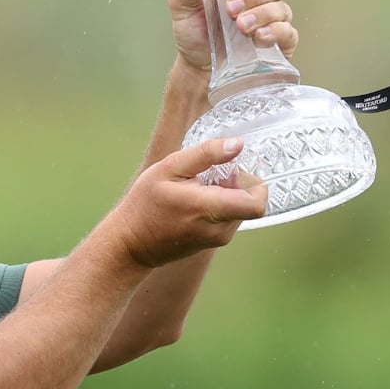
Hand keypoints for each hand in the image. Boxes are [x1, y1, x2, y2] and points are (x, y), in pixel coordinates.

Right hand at [106, 138, 265, 268]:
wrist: (131, 243)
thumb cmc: (145, 203)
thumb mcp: (169, 168)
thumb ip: (206, 154)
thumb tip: (238, 145)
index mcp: (209, 208)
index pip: (257, 203)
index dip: (256, 183)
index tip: (237, 169)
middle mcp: (219, 229)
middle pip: (251, 202)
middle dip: (240, 185)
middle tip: (213, 174)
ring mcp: (218, 239)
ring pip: (242, 210)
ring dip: (230, 195)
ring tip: (200, 188)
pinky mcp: (214, 242)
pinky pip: (230, 218)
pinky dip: (222, 206)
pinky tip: (197, 200)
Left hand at [167, 0, 298, 75]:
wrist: (196, 64)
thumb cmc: (193, 31)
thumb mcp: (181, 3)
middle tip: (230, 9)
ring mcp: (273, 20)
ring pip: (280, 8)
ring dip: (260, 14)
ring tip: (240, 26)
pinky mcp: (279, 43)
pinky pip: (288, 32)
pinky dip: (275, 32)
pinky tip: (258, 36)